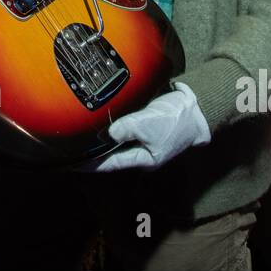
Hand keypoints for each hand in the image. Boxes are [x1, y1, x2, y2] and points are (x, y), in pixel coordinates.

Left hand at [79, 82, 210, 172]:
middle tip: (73, 149)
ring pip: (118, 142)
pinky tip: (101, 123)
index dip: (91, 164)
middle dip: (95, 152)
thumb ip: (126, 128)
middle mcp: (143, 153)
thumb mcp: (148, 123)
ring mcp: (145, 140)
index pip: (112, 164)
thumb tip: (107, 133)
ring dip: (103, 139)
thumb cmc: (176, 119)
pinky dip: (113, 127)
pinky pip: (125, 129)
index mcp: (144, 159)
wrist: (198, 106)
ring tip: (82, 138)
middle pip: (113, 155)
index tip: (73, 164)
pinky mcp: (146, 126)